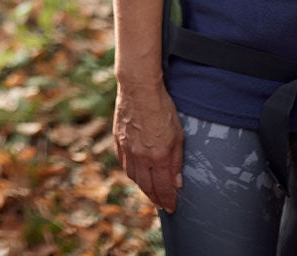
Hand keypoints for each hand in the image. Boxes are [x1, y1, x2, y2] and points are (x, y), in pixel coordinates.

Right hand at [113, 79, 183, 213]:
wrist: (138, 88)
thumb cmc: (162, 108)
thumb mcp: (178, 134)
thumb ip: (176, 161)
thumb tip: (177, 183)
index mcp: (158, 156)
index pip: (164, 188)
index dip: (169, 200)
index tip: (172, 207)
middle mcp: (141, 157)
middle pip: (147, 186)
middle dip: (156, 198)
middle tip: (162, 204)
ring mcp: (127, 149)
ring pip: (134, 177)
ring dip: (143, 187)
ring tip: (150, 191)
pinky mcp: (118, 141)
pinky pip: (124, 164)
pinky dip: (131, 172)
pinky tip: (136, 173)